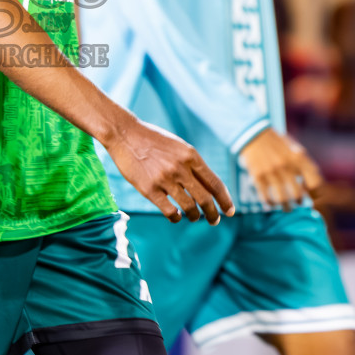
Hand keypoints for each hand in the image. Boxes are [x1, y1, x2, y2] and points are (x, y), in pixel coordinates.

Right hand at [105, 118, 235, 223]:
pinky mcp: (149, 189)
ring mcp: (165, 179)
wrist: (125, 134)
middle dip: (213, 214)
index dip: (225, 200)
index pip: (215, 183)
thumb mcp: (178, 146)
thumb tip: (208, 188)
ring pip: (189, 207)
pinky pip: (170, 211)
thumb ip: (192, 164)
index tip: (229, 211)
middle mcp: (180, 168)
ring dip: (195, 216)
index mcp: (190, 155)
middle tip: (214, 220)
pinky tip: (177, 216)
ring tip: (194, 217)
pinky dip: (176, 217)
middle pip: (205, 199)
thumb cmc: (152, 140)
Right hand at [238, 129, 324, 209]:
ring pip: (282, 199)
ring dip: (285, 206)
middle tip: (298, 203)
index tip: (313, 196)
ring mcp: (271, 172)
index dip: (316, 193)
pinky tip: (270, 203)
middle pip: (297, 194)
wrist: (253, 133)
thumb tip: (312, 183)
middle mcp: (286, 166)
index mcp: (298, 158)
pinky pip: (265, 196)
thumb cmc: (277, 142)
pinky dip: (269, 203)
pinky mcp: (258, 175)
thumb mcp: (294, 148)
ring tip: (286, 208)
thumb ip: (304, 163)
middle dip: (299, 202)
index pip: (314, 182)